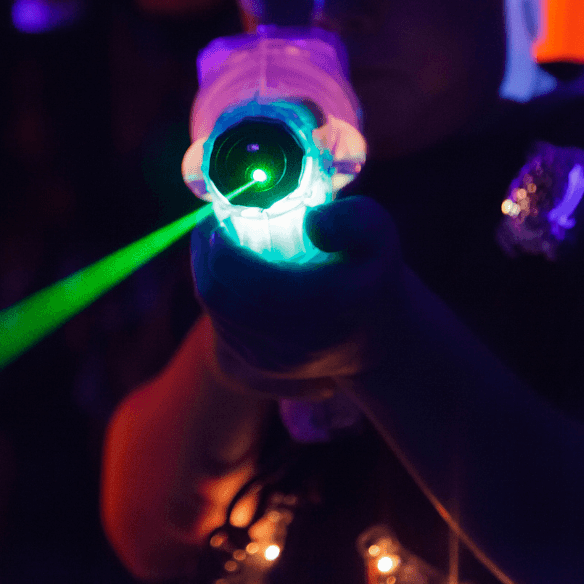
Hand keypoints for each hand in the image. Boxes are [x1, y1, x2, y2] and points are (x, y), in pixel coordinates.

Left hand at [191, 196, 406, 396]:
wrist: (375, 335)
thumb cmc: (372, 273)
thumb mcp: (377, 234)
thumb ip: (353, 220)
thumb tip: (312, 224)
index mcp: (330, 306)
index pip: (260, 284)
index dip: (226, 251)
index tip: (219, 218)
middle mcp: (299, 341)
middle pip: (223, 298)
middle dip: (205, 255)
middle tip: (210, 224)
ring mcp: (275, 359)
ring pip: (216, 312)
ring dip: (206, 272)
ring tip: (214, 241)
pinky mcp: (260, 365)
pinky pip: (220, 324)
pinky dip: (214, 292)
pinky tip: (223, 269)